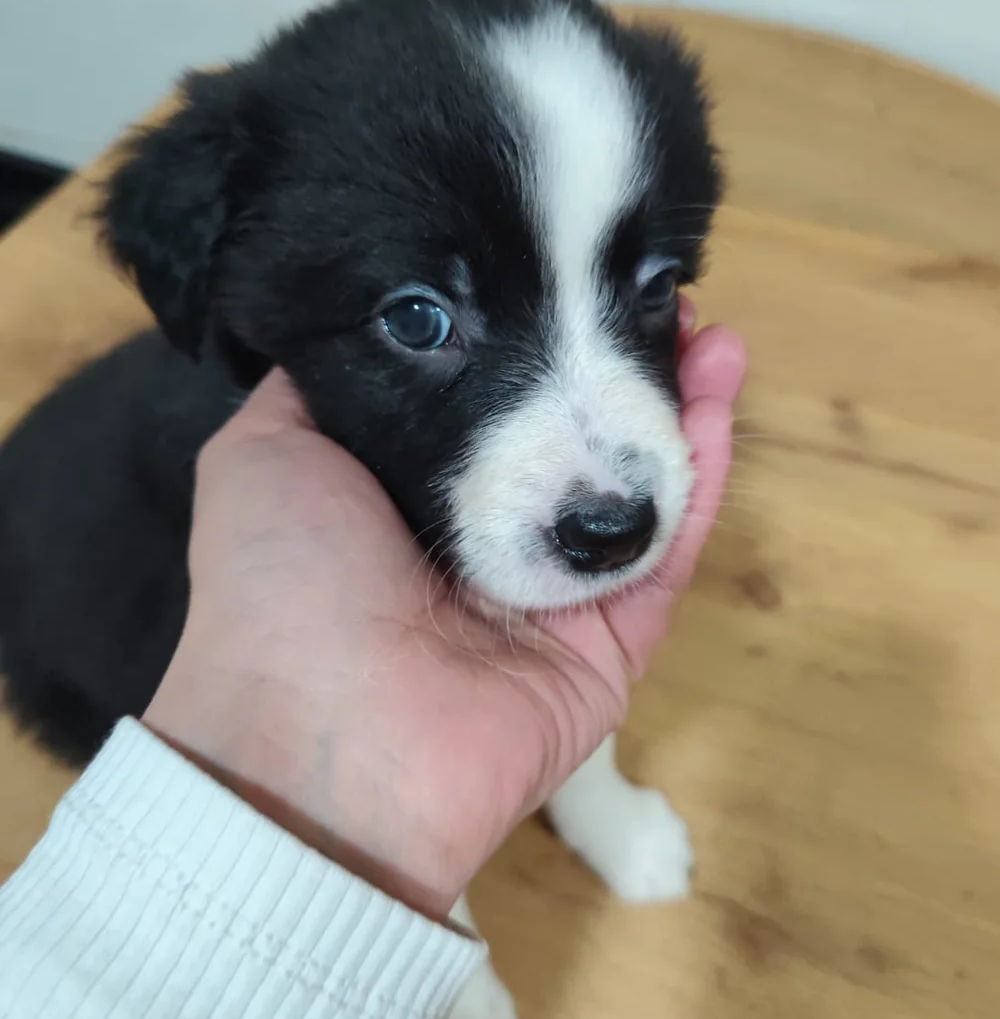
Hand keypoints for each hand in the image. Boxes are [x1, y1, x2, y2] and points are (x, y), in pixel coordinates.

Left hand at [145, 306, 745, 919]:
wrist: (319, 740)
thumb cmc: (282, 585)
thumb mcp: (263, 455)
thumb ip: (315, 391)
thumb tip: (367, 338)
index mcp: (412, 501)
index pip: (496, 407)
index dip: (539, 345)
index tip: (574, 279)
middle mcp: (488, 543)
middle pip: (577, 443)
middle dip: (620, 367)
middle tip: (660, 297)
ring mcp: (555, 596)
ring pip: (633, 489)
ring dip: (677, 408)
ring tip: (713, 333)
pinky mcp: (612, 646)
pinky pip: (667, 553)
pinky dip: (699, 480)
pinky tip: (716, 402)